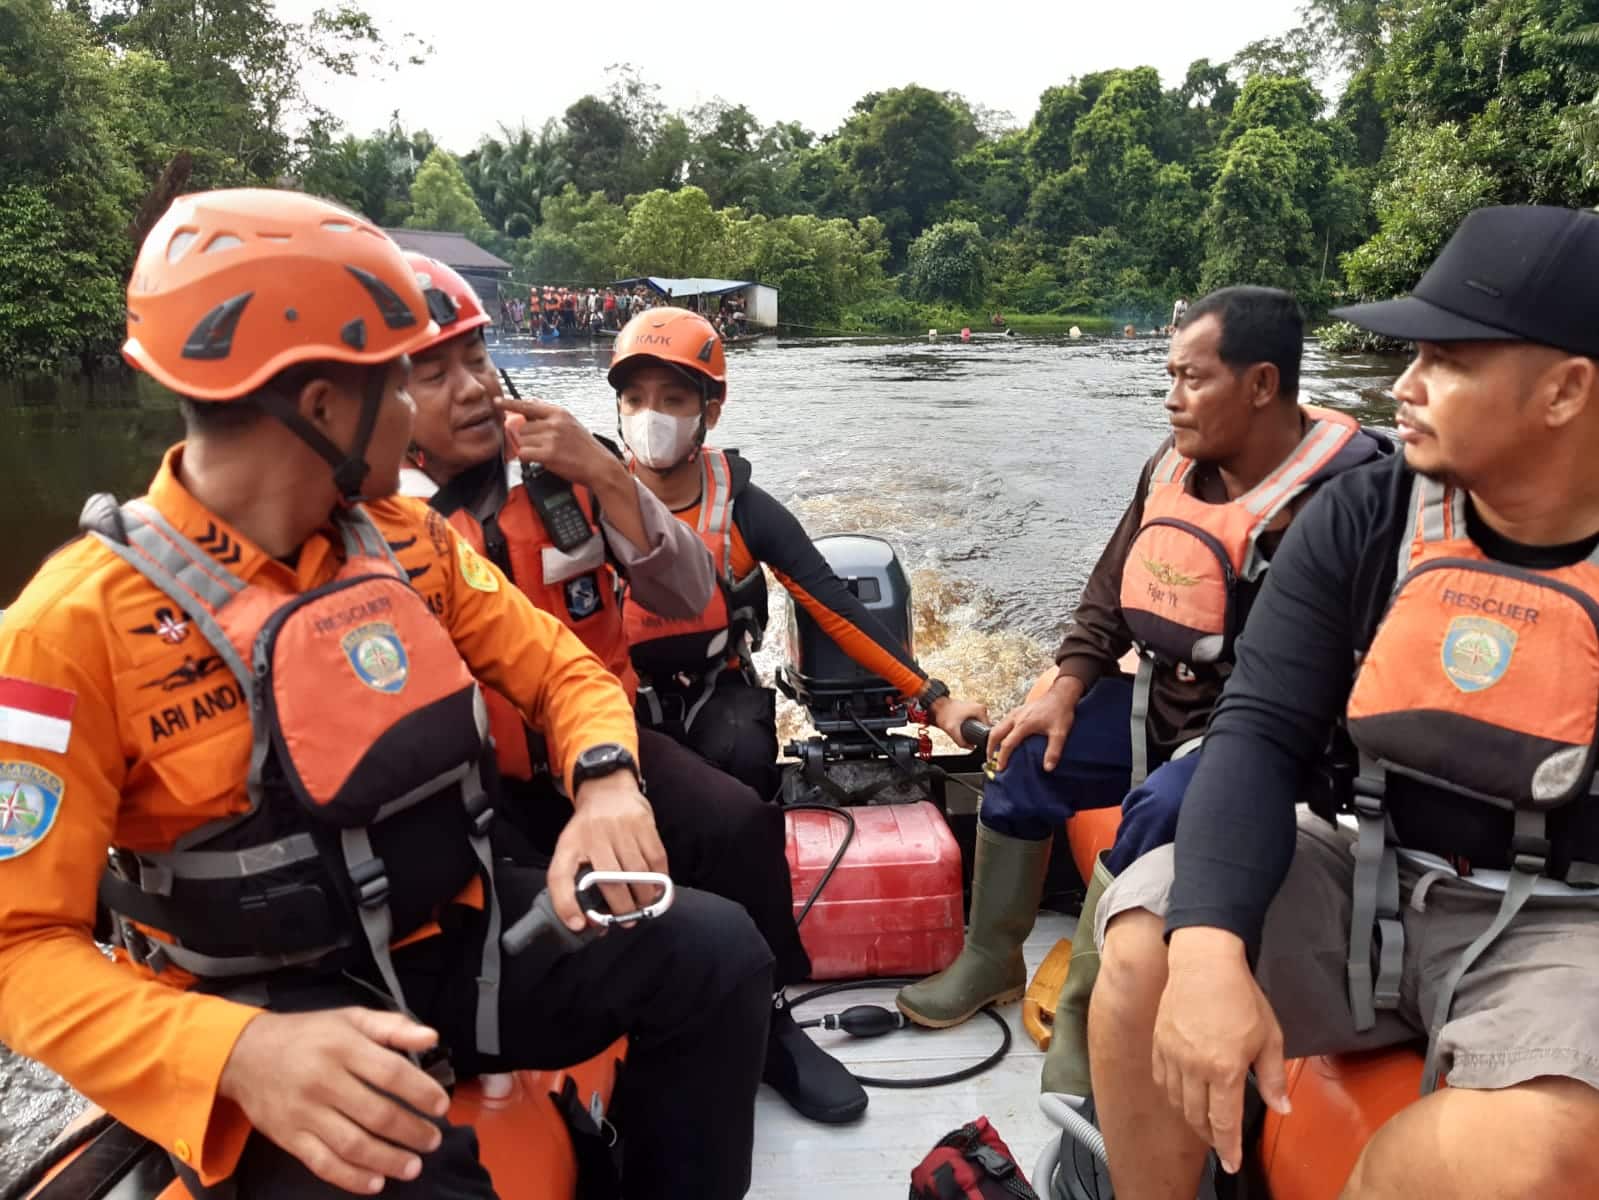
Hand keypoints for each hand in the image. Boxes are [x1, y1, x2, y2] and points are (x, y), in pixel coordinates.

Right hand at [217, 1008, 449, 1193]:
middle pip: (376, 1113)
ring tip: (413, 1166)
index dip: (420, 1092)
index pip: (391, 1073)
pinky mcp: (289, 1138)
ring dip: (388, 1160)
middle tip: (433, 1141)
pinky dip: (351, 1178)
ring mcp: (305, 1113)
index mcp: (343, 1047)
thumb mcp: (351, 1018)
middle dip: (411, 1131)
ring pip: (353, 1144)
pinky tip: (376, 1182)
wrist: (245, 1054)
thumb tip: (433, 1037)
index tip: (441, 1106)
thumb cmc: (309, 1035)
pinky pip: (323, 1163)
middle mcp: (324, 1080)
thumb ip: (393, 1027)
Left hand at [497, 394, 618, 488]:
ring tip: (544, 453)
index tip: (497, 402)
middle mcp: (554, 423)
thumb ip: (550, 414)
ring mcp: (551, 438)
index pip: (529, 405)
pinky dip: (527, 458)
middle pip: (522, 427)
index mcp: (559, 413)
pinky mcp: (548, 454)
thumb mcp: (571, 423)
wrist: (599, 466)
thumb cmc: (585, 448)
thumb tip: (532, 402)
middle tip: (539, 446)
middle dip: (526, 438)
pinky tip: (539, 460)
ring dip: (528, 449)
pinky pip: (524, 453)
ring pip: (522, 441)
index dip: (510, 404)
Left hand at [549, 772, 668, 930]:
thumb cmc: (588, 829)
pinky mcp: (643, 823)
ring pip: (636, 873)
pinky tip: (655, 889)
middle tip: (627, 920)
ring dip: (642, 897)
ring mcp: (620, 828)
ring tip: (643, 907)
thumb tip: (586, 922)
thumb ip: (573, 882)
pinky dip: (658, 879)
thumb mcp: (571, 848)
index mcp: (569, 844)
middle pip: (610, 881)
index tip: (579, 925)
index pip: (560, 876)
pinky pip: (656, 859)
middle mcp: (593, 835)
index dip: (566, 904)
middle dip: (621, 908)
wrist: (607, 789)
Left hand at [928, 696, 989, 748]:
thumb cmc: (944, 713)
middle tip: (966, 735)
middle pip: (984, 728)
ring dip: (973, 730)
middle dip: (976, 733)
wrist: (937, 706)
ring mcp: (977, 709)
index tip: (973, 739)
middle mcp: (981, 708)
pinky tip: (964, 728)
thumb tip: (970, 748)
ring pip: (979, 726)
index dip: (981, 737)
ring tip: (963, 731)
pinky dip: (971, 726)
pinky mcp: (973, 711)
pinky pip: (976, 722)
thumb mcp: (952, 730)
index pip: (988, 729)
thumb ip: (961, 741)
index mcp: (981, 710)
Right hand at [988, 674, 1084, 771]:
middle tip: (990, 760)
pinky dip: (998, 733)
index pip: (1007, 744)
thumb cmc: (1060, 712)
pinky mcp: (1017, 711)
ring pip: (997, 727)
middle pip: (995, 734)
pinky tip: (1003, 739)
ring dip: (993, 740)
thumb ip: (1053, 751)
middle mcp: (1016, 717)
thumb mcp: (1060, 733)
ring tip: (994, 752)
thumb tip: (1048, 767)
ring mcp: (1015, 713)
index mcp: (1024, 724)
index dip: (1002, 757)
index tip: (1001, 768)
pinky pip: (1002, 723)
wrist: (1061, 694)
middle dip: (990, 748)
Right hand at [1151, 928, 1290, 1173]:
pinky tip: (1185, 1093)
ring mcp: (1172, 1055)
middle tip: (1221, 1143)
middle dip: (1210, 1136)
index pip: (1224, 1122)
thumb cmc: (1241, 996)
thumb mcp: (1269, 1036)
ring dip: (1192, 1116)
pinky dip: (1174, 1094)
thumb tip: (1281, 1108)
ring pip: (1178, 1101)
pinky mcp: (1159, 1043)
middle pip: (1197, 1117)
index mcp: (1224, 1068)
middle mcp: (1194, 1067)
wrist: (1204, 961)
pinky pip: (1163, 1080)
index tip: (1230, 1163)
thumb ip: (1272, 1077)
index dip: (1227, 1148)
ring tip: (1205, 1120)